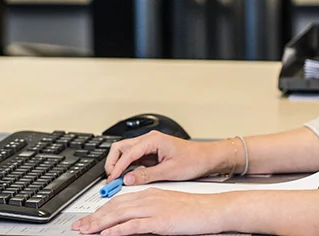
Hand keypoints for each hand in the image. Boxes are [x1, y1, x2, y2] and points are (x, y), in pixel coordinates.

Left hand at [72, 189, 227, 234]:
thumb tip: (132, 222)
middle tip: (78, 227)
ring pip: (119, 215)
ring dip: (99, 224)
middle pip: (114, 207)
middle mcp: (147, 199)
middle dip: (93, 218)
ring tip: (86, 231)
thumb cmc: (193, 210)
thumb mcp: (166, 208)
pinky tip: (107, 235)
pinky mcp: (159, 221)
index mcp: (148, 194)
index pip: (118, 202)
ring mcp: (152, 209)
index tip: (88, 219)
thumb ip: (148, 212)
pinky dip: (118, 230)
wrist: (212, 209)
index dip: (100, 211)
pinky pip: (133, 226)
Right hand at [104, 131, 221, 184]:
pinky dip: (127, 166)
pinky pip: (134, 157)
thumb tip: (128, 179)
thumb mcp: (169, 172)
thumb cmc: (193, 160)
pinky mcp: (152, 152)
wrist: (207, 158)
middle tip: (110, 178)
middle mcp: (150, 139)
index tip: (112, 179)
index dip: (117, 167)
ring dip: (119, 164)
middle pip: (122, 147)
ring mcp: (150, 145)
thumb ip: (146, 175)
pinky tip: (127, 176)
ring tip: (116, 179)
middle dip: (113, 162)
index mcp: (153, 140)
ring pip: (126, 151)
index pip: (128, 153)